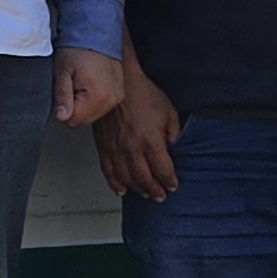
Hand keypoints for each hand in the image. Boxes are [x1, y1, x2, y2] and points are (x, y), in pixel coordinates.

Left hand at [54, 47, 123, 130]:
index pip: (73, 120)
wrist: (95, 32)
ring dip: (85, 103)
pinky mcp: (120, 92)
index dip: (64, 107)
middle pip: (84, 120)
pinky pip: (102, 105)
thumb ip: (62, 96)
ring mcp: (117, 96)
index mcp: (97, 96)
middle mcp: (111, 99)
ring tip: (82, 82)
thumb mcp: (62, 72)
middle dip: (75, 106)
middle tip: (73, 84)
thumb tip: (62, 116)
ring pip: (93, 114)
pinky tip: (91, 83)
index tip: (66, 89)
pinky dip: (95, 98)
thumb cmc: (77, 49)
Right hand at [94, 60, 181, 202]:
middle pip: (145, 179)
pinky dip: (115, 184)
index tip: (172, 185)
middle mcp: (132, 149)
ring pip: (127, 179)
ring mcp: (116, 149)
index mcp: (151, 141)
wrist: (119, 82)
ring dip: (138, 190)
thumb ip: (173, 134)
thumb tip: (172, 148)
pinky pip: (109, 171)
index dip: (169, 181)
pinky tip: (122, 190)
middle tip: (160, 196)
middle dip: (155, 190)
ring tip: (145, 194)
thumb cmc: (142, 93)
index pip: (163, 170)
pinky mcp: (103, 146)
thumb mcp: (169, 112)